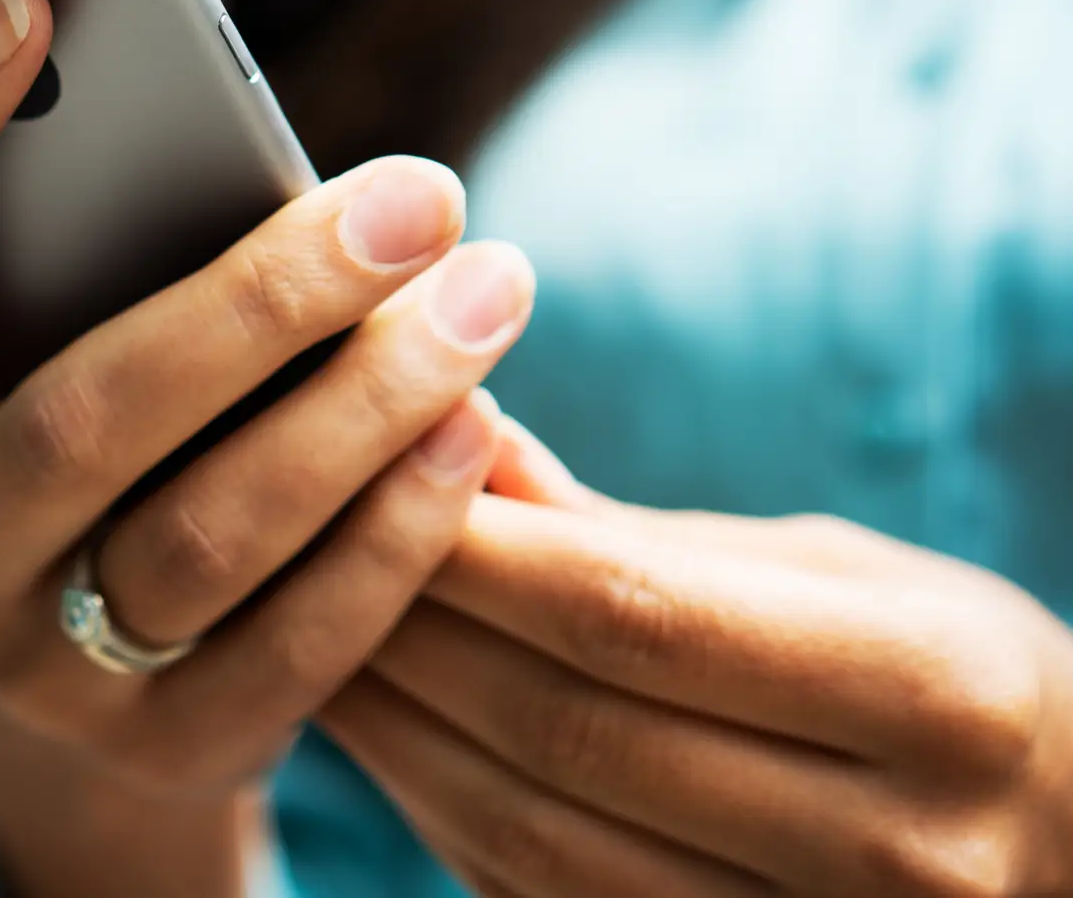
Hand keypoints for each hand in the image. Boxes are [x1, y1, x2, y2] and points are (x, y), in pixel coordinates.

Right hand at [0, 0, 535, 795]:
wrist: (96, 665)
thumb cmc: (62, 418)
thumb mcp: (0, 326)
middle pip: (84, 417)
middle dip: (264, 299)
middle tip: (419, 195)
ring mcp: (36, 666)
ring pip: (211, 535)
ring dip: (368, 406)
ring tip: (489, 290)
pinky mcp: (162, 748)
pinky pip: (300, 643)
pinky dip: (399, 529)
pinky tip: (479, 424)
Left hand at [322, 421, 1072, 895]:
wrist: (1058, 848)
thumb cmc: (940, 675)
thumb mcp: (831, 574)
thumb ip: (634, 531)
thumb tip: (451, 437)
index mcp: (931, 695)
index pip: (631, 612)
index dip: (471, 543)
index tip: (361, 462)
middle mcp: (888, 846)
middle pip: (562, 727)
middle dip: (404, 627)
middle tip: (294, 539)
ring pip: (525, 832)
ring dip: (390, 726)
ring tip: (303, 627)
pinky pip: (531, 894)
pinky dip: (430, 804)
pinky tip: (373, 726)